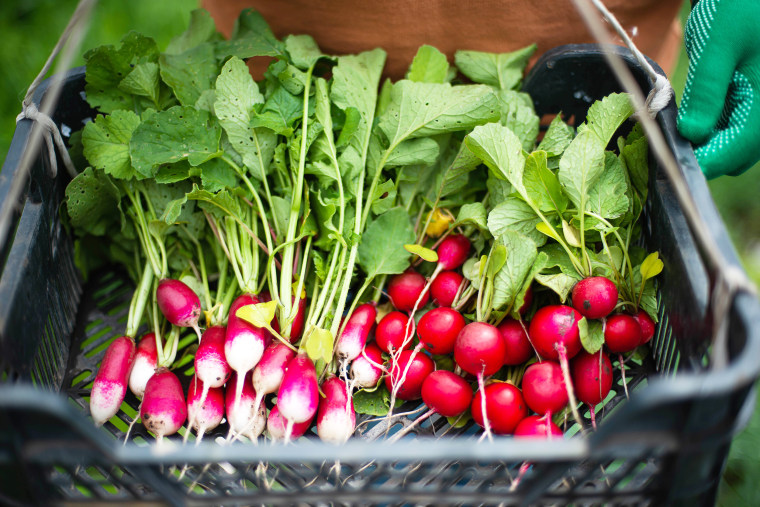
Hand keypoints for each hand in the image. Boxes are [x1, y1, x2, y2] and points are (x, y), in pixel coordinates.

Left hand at [677, 0, 759, 177]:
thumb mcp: (717, 47)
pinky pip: (728, 129)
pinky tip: (687, 113)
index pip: (733, 152)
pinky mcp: (749, 104)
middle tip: (661, 138)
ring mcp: (757, 109)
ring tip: (670, 124)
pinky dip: (706, 128)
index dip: (699, 161)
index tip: (663, 157)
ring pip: (730, 145)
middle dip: (699, 154)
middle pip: (733, 156)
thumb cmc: (737, 9)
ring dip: (701, 142)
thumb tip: (691, 133)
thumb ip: (706, 93)